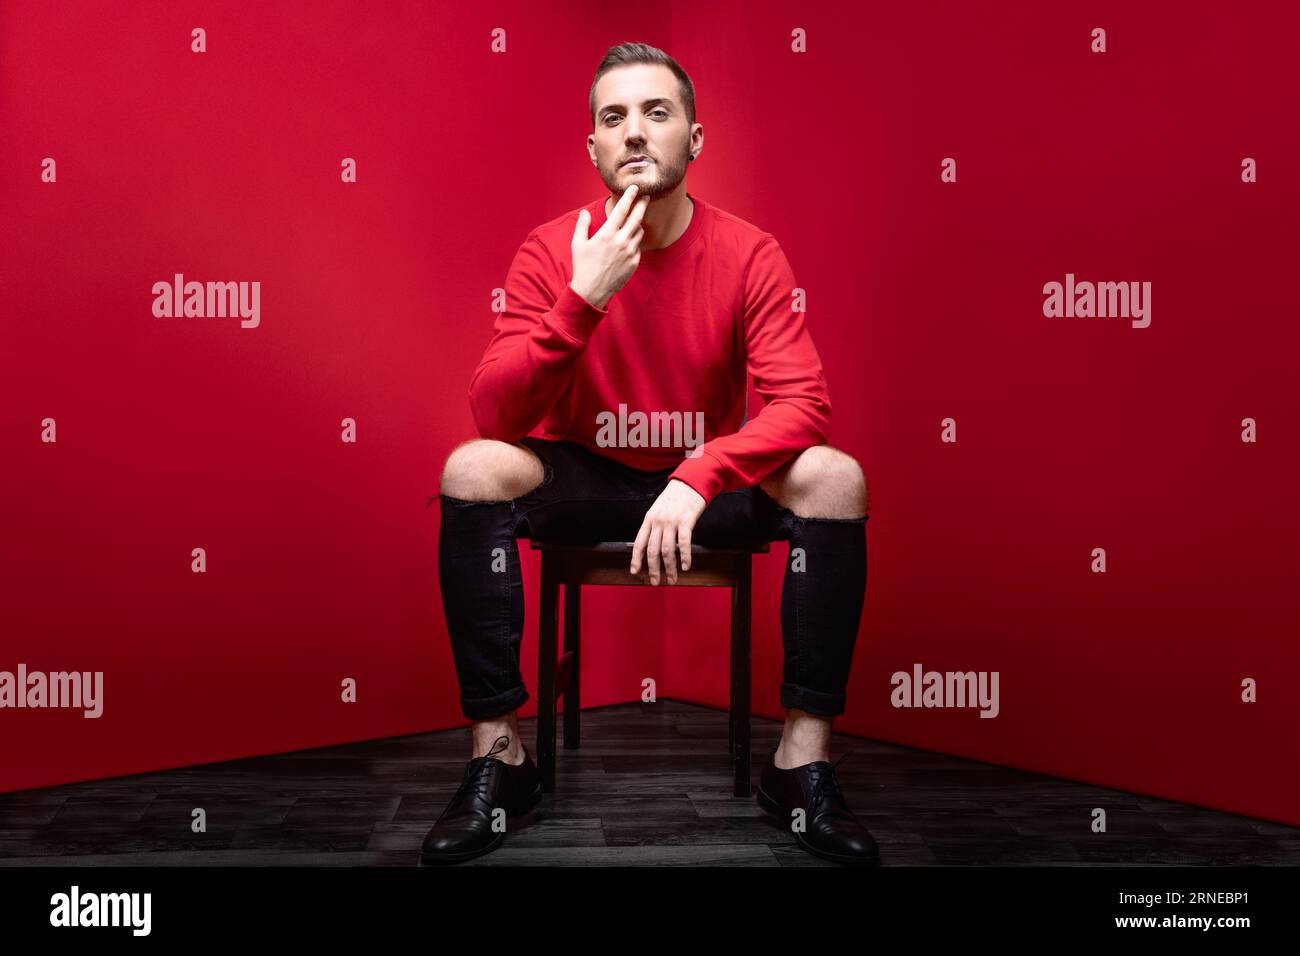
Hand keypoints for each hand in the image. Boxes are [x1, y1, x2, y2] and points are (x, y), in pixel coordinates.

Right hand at [570, 184, 648, 309]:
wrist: (592, 291)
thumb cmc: (583, 267)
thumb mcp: (578, 244)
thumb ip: (582, 225)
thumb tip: (584, 213)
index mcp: (607, 234)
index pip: (622, 210)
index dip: (629, 196)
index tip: (635, 188)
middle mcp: (621, 241)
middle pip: (636, 217)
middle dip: (642, 204)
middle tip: (647, 196)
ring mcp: (629, 253)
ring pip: (639, 232)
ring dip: (637, 225)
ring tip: (633, 222)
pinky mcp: (634, 263)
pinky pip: (638, 248)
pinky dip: (634, 242)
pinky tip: (627, 243)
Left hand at [629, 479, 707, 584]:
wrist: (689, 482)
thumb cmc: (674, 498)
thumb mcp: (657, 509)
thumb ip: (653, 526)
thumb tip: (649, 545)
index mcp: (648, 519)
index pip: (639, 543)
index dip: (636, 559)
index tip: (635, 572)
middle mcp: (658, 521)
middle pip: (652, 551)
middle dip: (654, 569)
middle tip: (656, 582)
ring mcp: (672, 521)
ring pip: (668, 550)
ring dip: (670, 568)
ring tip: (673, 578)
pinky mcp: (686, 520)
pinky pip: (684, 543)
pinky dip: (685, 557)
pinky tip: (686, 566)